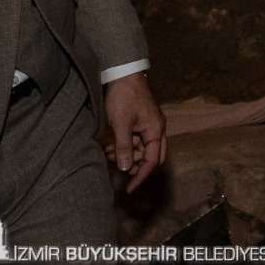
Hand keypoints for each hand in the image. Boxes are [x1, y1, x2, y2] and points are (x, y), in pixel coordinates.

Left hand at [102, 72, 166, 189]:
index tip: (129, 189)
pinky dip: (124, 145)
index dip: (141, 176)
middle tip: (115, 164)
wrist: (123, 75)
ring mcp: (149, 124)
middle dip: (134, 164)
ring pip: (141, 149)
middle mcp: (156, 129)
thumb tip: (126, 169)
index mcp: (156, 130)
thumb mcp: (121, 124)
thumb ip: (124, 147)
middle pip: (149, 156)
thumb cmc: (124, 98)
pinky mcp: (141, 121)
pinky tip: (110, 144)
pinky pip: (135, 140)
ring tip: (107, 151)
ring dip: (126, 154)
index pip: (152, 161)